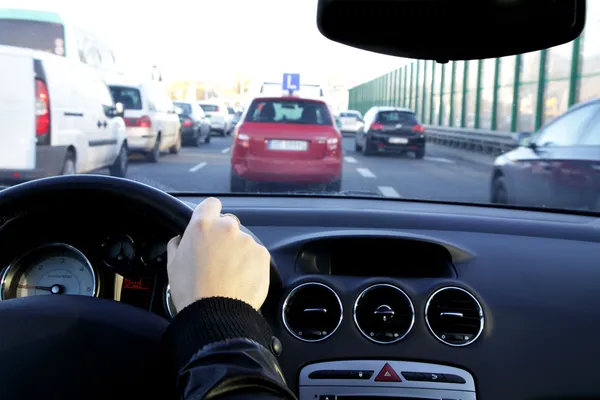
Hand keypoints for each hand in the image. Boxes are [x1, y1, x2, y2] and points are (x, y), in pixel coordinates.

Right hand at [166, 197, 269, 311]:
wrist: (215, 313)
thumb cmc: (191, 290)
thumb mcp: (173, 263)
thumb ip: (178, 243)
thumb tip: (182, 238)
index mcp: (202, 225)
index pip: (211, 204)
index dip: (211, 213)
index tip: (211, 224)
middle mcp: (227, 227)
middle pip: (228, 224)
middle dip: (224, 237)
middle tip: (218, 259)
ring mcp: (246, 240)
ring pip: (243, 242)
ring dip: (238, 252)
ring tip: (230, 275)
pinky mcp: (262, 254)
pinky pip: (256, 255)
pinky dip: (251, 264)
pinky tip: (241, 279)